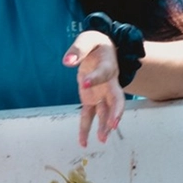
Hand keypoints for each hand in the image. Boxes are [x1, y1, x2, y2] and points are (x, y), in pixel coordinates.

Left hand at [63, 31, 124, 147]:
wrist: (102, 49)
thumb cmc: (96, 44)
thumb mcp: (87, 40)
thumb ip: (78, 50)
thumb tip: (67, 61)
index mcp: (108, 66)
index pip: (103, 74)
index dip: (95, 79)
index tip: (84, 83)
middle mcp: (109, 83)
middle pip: (116, 99)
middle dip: (115, 112)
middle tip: (114, 123)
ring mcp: (102, 93)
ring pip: (105, 111)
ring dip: (104, 125)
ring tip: (102, 139)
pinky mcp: (91, 99)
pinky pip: (90, 116)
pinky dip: (86, 129)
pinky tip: (83, 142)